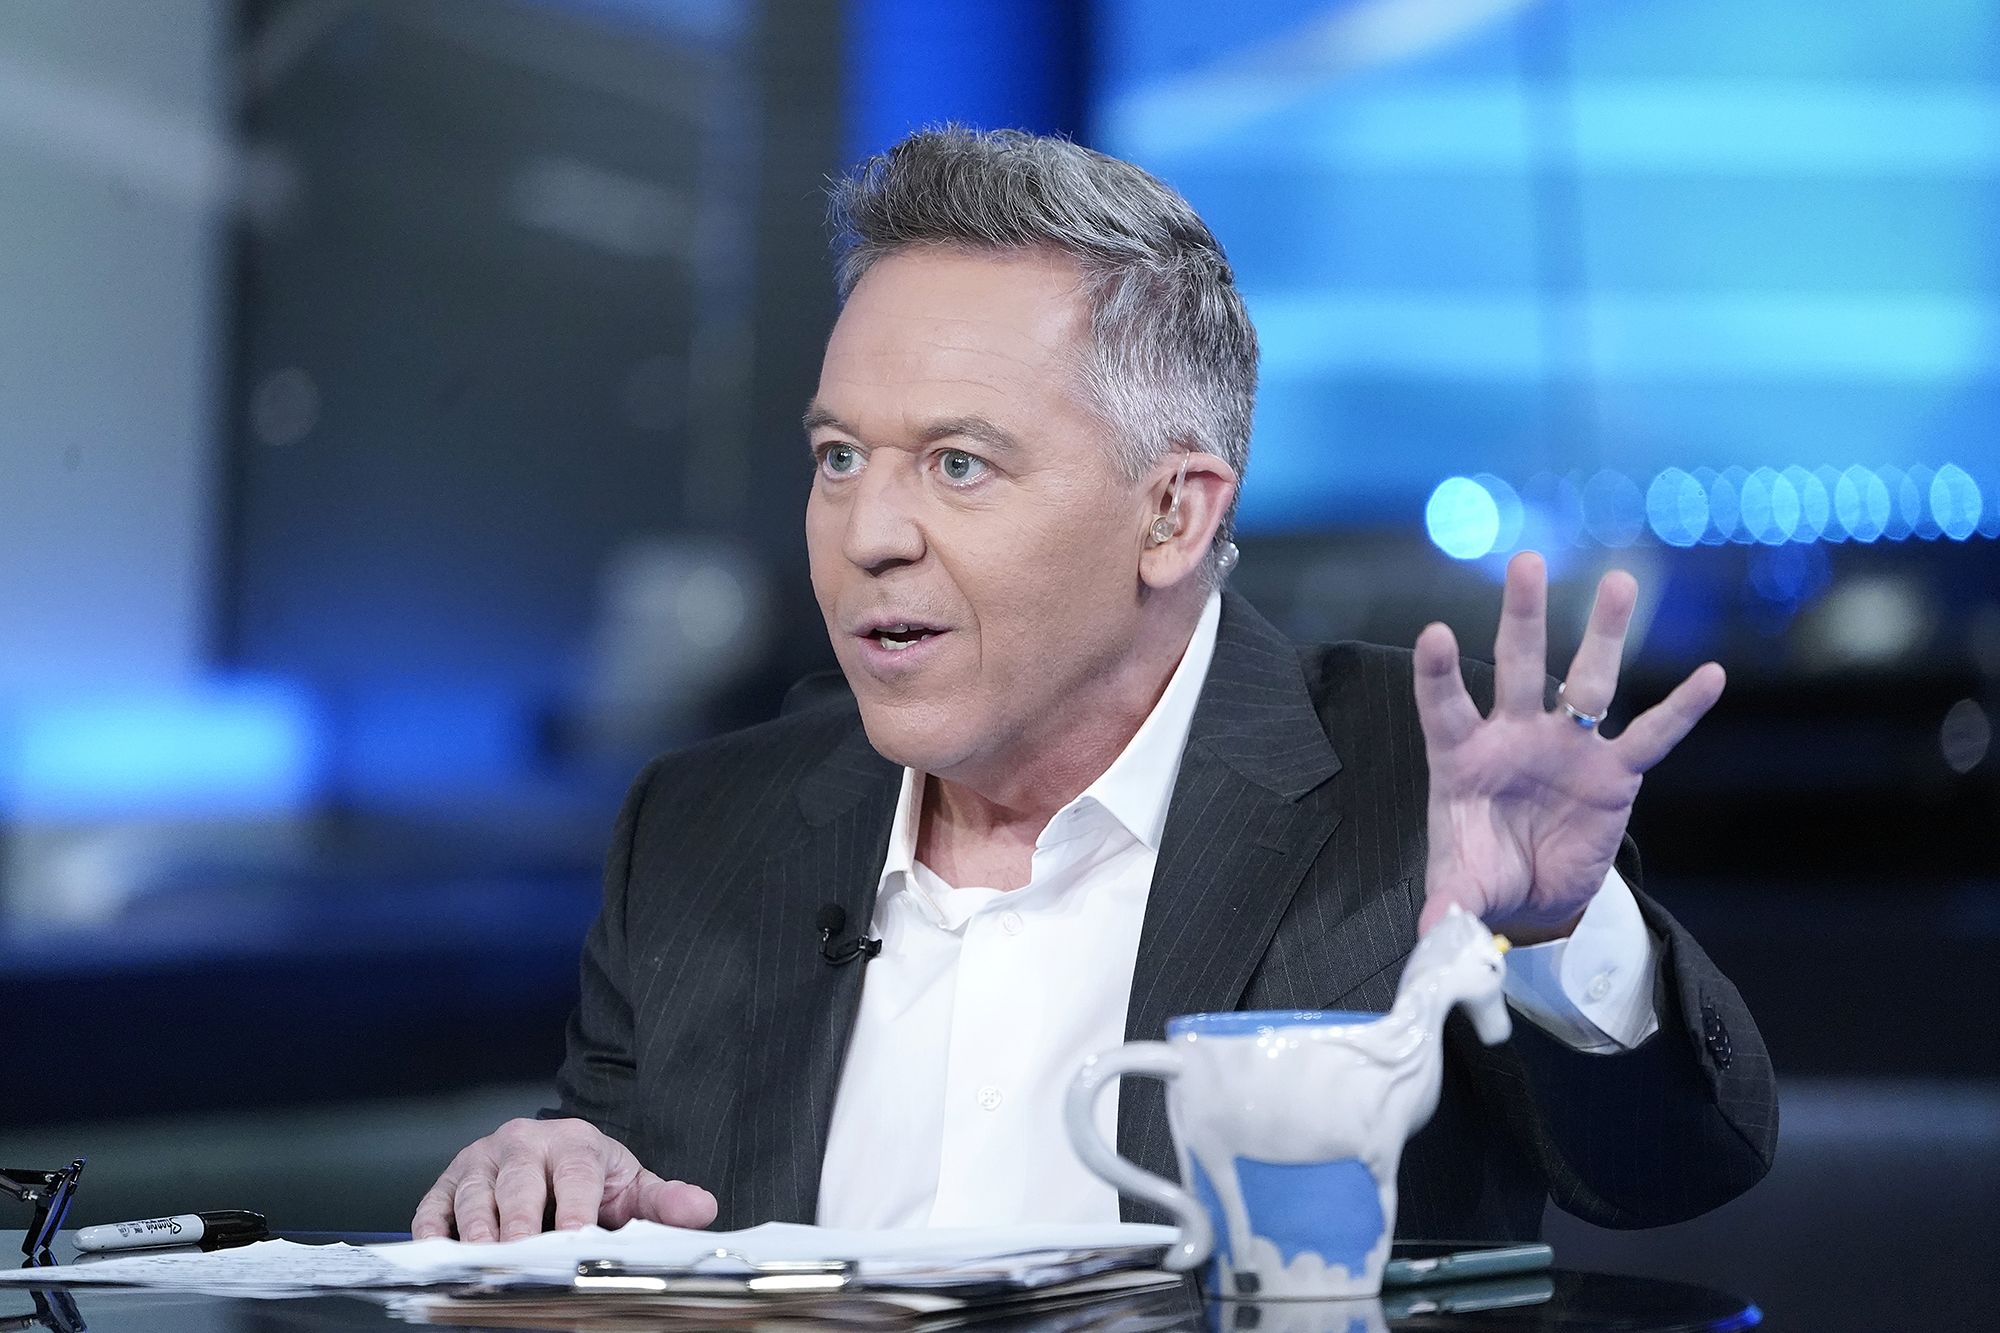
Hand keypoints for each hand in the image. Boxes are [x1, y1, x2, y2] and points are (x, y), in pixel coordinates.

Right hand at [411, 1117, 717, 1241]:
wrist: (555, 1152)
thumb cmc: (594, 1178)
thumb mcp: (632, 1186)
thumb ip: (665, 1201)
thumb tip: (702, 1209)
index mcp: (574, 1143)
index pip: (575, 1173)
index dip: (575, 1207)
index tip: (575, 1239)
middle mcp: (523, 1144)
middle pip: (518, 1182)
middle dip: (519, 1222)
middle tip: (521, 1257)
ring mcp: (481, 1161)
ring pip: (475, 1193)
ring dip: (477, 1229)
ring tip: (484, 1262)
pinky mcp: (448, 1182)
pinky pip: (434, 1205)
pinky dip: (434, 1230)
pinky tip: (443, 1254)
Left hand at [1412, 551, 1724, 941]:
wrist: (1531, 898)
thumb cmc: (1482, 875)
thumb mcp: (1459, 891)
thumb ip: (1447, 905)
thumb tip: (1434, 935)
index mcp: (1463, 756)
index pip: (1445, 705)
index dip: (1439, 672)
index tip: (1434, 634)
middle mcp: (1514, 736)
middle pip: (1515, 666)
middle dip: (1522, 617)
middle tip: (1526, 562)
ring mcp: (1567, 748)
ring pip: (1587, 681)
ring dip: (1604, 633)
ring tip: (1619, 580)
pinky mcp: (1613, 774)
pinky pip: (1652, 737)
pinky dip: (1682, 709)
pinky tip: (1711, 674)